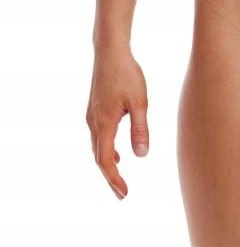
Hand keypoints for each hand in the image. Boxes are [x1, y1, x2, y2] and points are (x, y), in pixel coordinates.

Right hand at [85, 49, 148, 199]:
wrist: (109, 52)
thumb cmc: (126, 74)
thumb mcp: (139, 101)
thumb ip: (140, 128)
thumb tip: (141, 155)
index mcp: (104, 123)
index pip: (104, 161)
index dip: (114, 179)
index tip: (124, 194)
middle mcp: (94, 122)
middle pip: (98, 157)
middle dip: (110, 177)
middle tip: (121, 194)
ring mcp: (91, 115)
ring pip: (96, 147)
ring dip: (106, 163)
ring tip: (118, 176)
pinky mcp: (94, 109)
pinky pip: (97, 136)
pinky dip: (104, 149)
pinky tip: (115, 152)